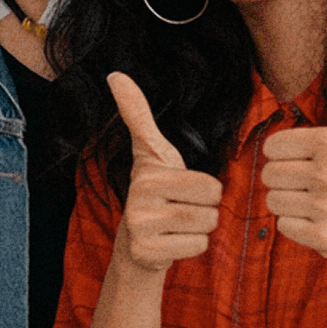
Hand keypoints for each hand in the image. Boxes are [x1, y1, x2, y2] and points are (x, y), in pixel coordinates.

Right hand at [107, 73, 223, 272]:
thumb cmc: (154, 191)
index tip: (180, 190)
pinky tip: (172, 242)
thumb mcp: (150, 151)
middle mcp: (139, 200)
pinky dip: (191, 247)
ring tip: (177, 225)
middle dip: (205, 210)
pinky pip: (197, 248)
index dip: (205, 189)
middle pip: (211, 207)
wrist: (137, 242)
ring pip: (205, 228)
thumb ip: (137, 113)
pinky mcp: (146, 253)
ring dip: (199, 229)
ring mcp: (140, 229)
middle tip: (181, 209)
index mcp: (149, 173)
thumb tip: (115, 74)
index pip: (211, 185)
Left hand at [261, 52, 326, 267]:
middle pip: (269, 175)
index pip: (272, 147)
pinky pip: (283, 227)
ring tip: (321, 204)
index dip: (288, 156)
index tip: (314, 162)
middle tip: (319, 186)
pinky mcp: (324, 237)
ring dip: (291, 205)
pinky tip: (324, 223)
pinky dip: (298, 228)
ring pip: (273, 201)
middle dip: (288, 181)